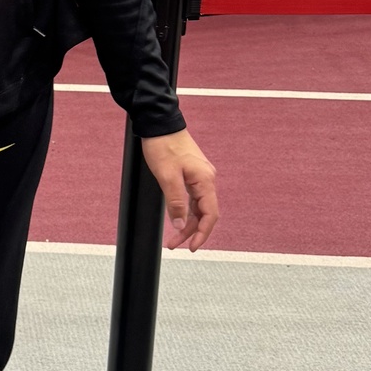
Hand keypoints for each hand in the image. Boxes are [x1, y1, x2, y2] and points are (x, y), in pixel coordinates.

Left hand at [140, 129, 218, 251]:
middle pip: (204, 214)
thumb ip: (176, 202)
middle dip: (191, 231)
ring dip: (186, 223)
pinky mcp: (192, 174)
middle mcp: (207, 179)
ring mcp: (200, 176)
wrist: (160, 124)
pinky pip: (192, 198)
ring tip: (172, 237)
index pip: (210, 215)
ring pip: (197, 207)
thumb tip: (181, 225)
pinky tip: (176, 218)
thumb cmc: (163, 145)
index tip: (192, 247)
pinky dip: (184, 211)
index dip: (202, 234)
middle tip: (174, 244)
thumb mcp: (166, 176)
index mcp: (205, 180)